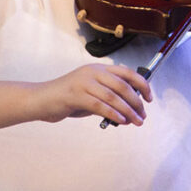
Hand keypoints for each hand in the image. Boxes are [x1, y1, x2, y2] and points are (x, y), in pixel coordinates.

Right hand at [33, 64, 152, 125]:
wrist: (41, 100)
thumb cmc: (66, 98)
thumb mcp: (90, 93)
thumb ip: (107, 98)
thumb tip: (128, 111)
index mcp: (98, 69)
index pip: (127, 73)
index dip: (141, 84)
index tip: (149, 97)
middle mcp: (93, 73)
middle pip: (123, 86)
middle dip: (137, 102)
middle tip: (143, 115)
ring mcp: (84, 83)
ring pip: (114, 97)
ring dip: (128, 111)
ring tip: (136, 121)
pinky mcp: (76, 95)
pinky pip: (100, 106)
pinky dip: (114, 114)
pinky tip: (121, 121)